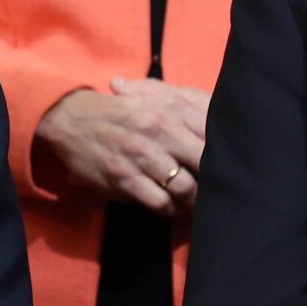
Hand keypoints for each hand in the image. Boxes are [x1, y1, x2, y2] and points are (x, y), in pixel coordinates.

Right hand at [34, 77, 211, 214]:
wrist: (72, 118)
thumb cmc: (122, 108)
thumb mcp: (154, 95)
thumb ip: (186, 102)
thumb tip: (220, 116)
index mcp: (172, 109)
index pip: (212, 132)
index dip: (227, 150)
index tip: (234, 162)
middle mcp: (160, 132)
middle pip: (204, 162)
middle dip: (215, 179)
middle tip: (222, 190)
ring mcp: (142, 157)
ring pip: (184, 187)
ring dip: (194, 200)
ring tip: (198, 204)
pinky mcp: (124, 179)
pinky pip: (158, 201)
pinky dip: (170, 209)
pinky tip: (173, 208)